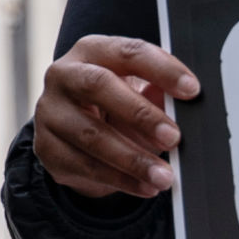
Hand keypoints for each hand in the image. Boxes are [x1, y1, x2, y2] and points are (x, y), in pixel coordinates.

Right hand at [36, 36, 203, 198]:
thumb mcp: (134, 90)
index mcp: (91, 51)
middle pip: (98, 86)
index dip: (161, 69)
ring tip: (165, 175)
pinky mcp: (46, 147)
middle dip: (140, 114)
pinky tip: (146, 187)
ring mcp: (50, 112)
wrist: (72, 133)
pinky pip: (85, 166)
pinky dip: (121, 180)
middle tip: (173, 137)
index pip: (127, 52)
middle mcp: (63, 75)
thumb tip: (188, 104)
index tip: (192, 90)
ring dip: (133, 159)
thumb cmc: (111, 103)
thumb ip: (157, 92)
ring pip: (91, 135)